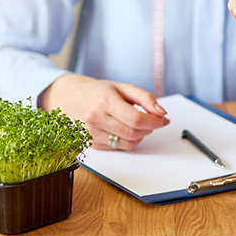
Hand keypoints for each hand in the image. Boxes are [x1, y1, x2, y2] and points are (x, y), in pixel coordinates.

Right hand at [38, 74, 168, 150]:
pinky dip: (128, 140)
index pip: (135, 119)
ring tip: (138, 123)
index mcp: (105, 101)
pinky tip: (124, 128)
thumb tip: (161, 113)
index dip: (154, 121)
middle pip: (133, 133)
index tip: (163, 119)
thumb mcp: (124, 88)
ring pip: (128, 143)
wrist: (72, 98)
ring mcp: (92, 133)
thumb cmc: (100, 92)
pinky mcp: (92, 144)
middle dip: (149, 128)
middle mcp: (96, 119)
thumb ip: (146, 98)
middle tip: (153, 120)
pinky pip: (119, 147)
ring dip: (140, 135)